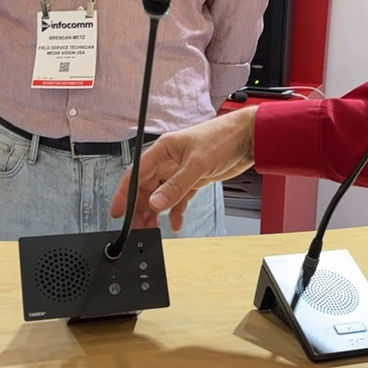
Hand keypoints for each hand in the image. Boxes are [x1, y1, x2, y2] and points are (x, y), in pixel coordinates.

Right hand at [110, 106, 258, 231]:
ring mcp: (181, 170)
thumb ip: (176, 185)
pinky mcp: (194, 179)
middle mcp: (169, 160)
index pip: (136, 174)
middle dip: (141, 208)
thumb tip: (155, 203)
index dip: (125, 194)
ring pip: (161, 195)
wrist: (249, 138)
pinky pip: (179, 198)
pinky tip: (175, 224)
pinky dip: (176, 211)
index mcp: (163, 150)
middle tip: (138, 228)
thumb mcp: (197, 163)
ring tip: (153, 229)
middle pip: (146, 187)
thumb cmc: (223, 137)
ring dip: (157, 212)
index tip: (118, 212)